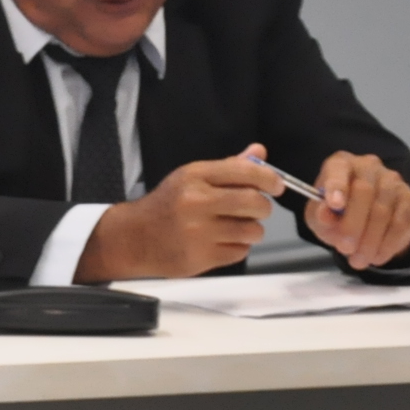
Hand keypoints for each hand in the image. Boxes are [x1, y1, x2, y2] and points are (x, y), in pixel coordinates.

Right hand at [76, 143, 280, 280]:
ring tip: (233, 228)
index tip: (275, 186)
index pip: (246, 171)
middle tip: (253, 210)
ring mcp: (198, 232)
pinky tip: (220, 242)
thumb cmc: (166, 206)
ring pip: (253, 231)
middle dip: (262, 207)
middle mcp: (196, 202)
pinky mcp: (201, 257)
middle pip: (256, 203)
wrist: (133, 238)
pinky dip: (236, 248)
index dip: (269, 178)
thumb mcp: (191, 178)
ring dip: (250, 230)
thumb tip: (259, 151)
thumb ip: (228, 167)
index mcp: (195, 176)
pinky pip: (241, 251)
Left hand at [305, 152, 409, 270]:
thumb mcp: (319, 217)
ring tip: (359, 260)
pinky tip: (377, 256)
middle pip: (363, 191)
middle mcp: (367, 166)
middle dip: (353, 224)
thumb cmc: (335, 214)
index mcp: (340, 164)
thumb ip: (320, 215)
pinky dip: (388, 243)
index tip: (334, 205)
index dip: (336, 185)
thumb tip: (325, 213)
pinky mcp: (408, 197)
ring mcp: (391, 180)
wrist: (363, 222)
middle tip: (345, 249)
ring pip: (383, 209)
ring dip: (370, 240)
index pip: (338, 168)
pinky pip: (401, 221)